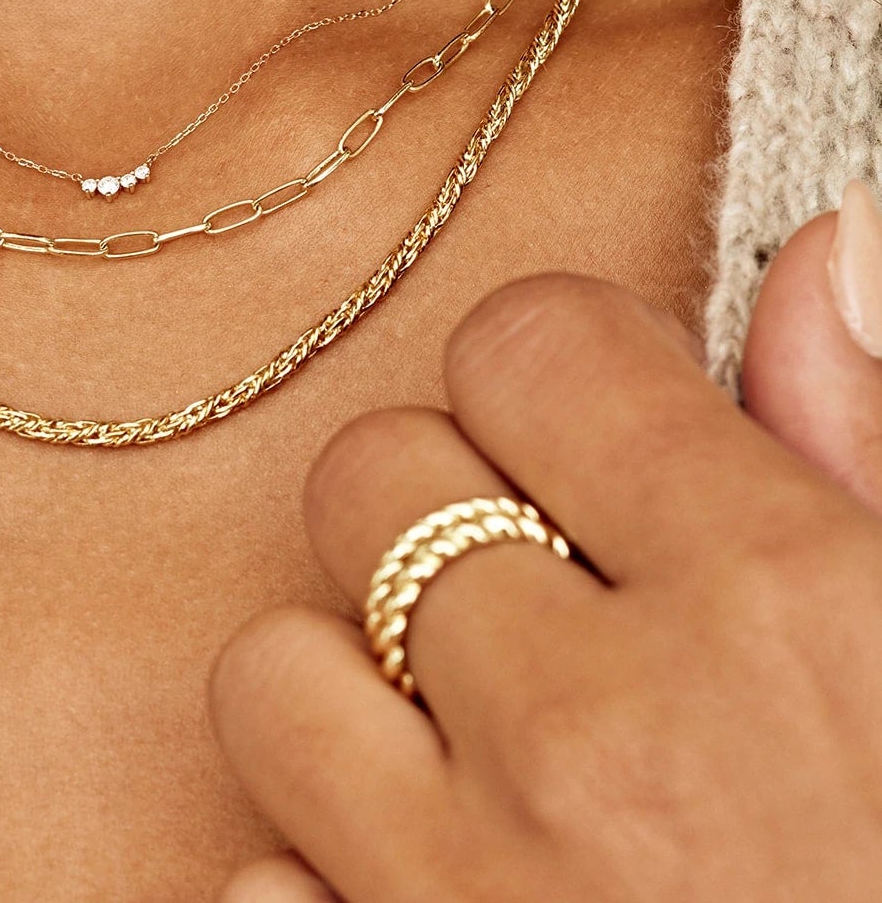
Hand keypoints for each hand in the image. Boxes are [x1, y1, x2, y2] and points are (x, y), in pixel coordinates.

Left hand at [211, 181, 881, 901]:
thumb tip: (829, 244)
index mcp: (785, 614)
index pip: (528, 340)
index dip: (560, 365)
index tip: (598, 421)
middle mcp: (599, 745)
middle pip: (367, 474)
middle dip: (441, 504)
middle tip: (540, 585)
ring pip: (272, 669)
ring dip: (355, 693)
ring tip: (478, 752)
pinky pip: (257, 886)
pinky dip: (327, 886)